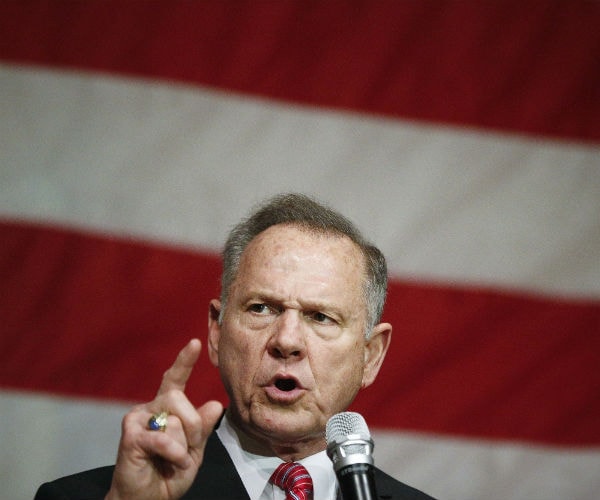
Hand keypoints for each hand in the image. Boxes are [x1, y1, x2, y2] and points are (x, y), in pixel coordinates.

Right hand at [106, 339, 222, 499]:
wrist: (149, 498)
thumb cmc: (169, 473)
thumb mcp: (195, 450)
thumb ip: (202, 428)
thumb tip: (214, 404)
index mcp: (167, 408)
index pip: (175, 378)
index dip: (184, 360)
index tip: (194, 342)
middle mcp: (150, 408)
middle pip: (180, 398)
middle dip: (194, 426)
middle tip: (190, 448)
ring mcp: (138, 419)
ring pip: (175, 418)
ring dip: (184, 444)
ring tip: (177, 459)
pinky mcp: (130, 435)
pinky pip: (163, 437)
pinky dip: (175, 453)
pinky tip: (173, 462)